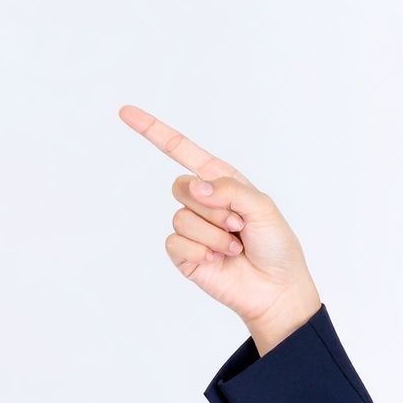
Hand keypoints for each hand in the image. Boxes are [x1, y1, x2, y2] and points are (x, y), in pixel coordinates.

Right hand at [119, 104, 319, 331]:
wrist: (275, 290)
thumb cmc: (276, 245)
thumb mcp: (262, 207)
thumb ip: (229, 189)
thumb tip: (194, 187)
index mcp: (221, 181)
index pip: (182, 151)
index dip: (153, 131)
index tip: (125, 112)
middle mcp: (203, 201)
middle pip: (181, 186)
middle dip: (214, 207)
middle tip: (238, 225)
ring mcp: (192, 228)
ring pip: (181, 217)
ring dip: (213, 234)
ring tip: (234, 247)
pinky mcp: (184, 254)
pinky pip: (176, 242)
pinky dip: (200, 251)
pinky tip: (218, 261)